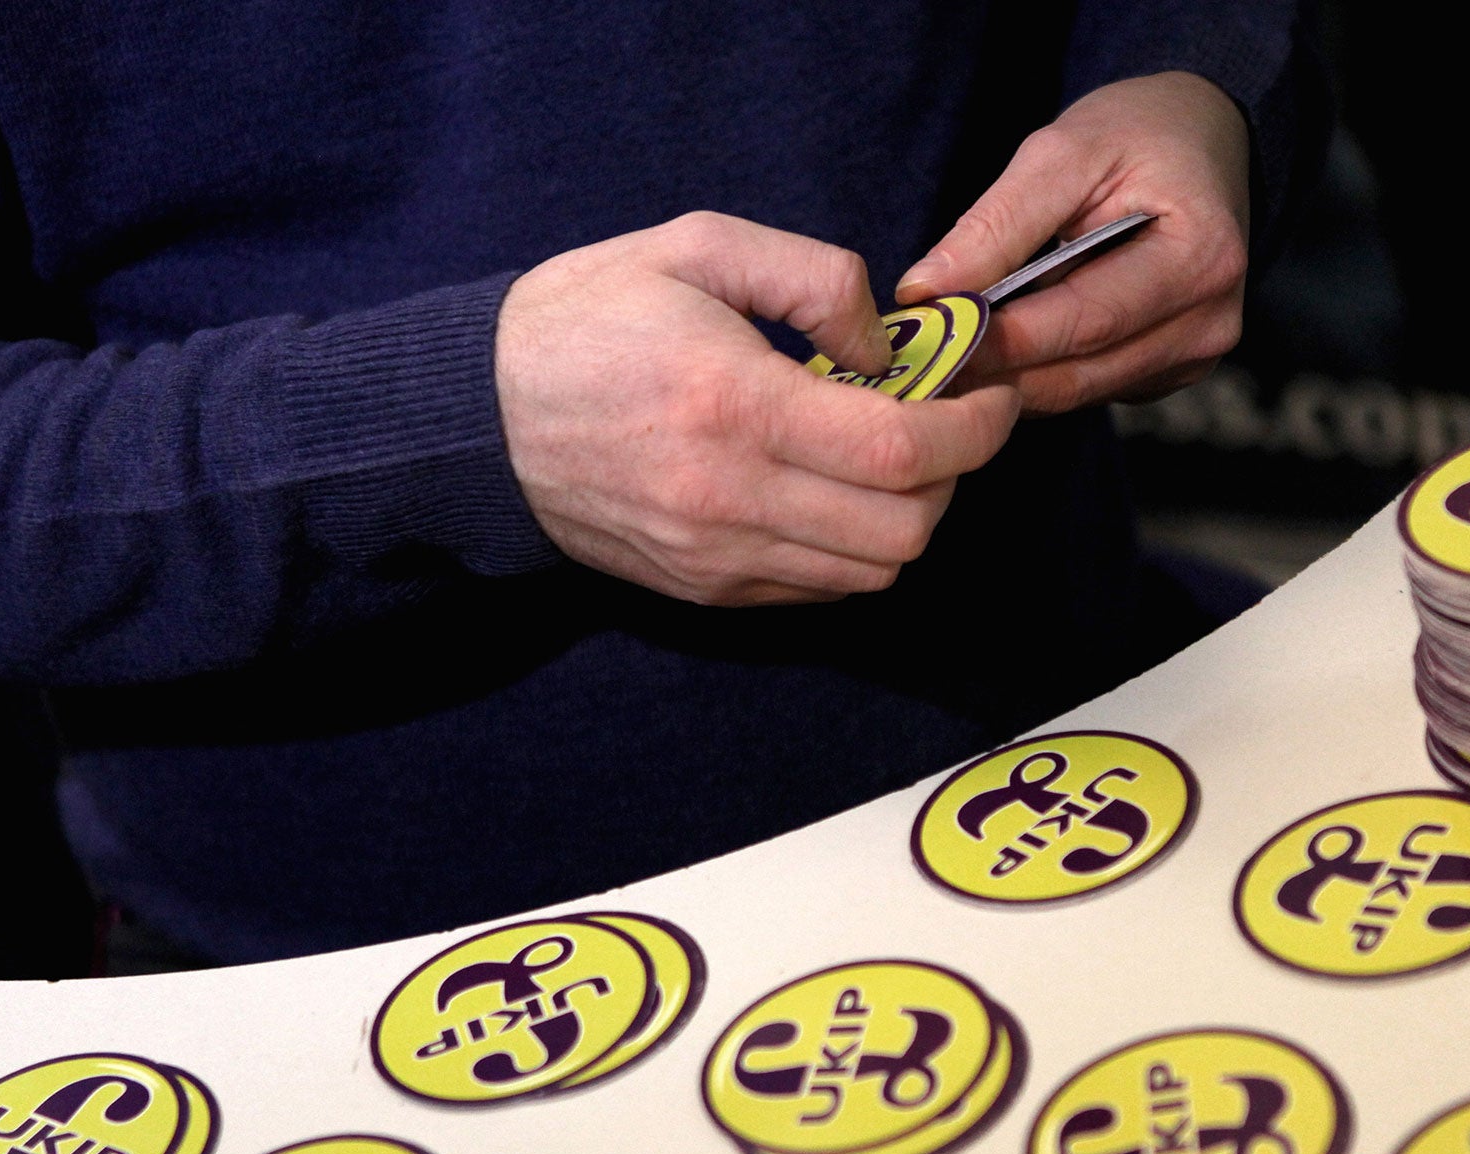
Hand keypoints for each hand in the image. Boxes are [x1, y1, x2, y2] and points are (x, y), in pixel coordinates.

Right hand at [495, 211, 1020, 605]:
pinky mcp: (703, 589)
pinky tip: (832, 493)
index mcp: (734, 404)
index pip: (903, 451)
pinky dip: (853, 549)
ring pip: (870, 572)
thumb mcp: (698, 246)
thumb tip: (887, 348)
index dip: (976, 431)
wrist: (478, 416)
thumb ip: (814, 278)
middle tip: (943, 426)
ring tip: (888, 461)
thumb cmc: (587, 316)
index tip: (990, 401)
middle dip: (952, 478)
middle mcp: (729, 498)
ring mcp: (715, 556)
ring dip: (907, 518)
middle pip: (904, 529)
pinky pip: (819, 591)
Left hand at [895, 71, 1249, 415]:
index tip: (930, 340)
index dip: (1002, 339)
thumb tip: (926, 292)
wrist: (1199, 141)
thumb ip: (996, 224)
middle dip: (994, 372)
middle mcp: (1207, 322)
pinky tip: (1002, 351)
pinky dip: (1038, 375)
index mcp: (1200, 259)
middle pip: (1079, 372)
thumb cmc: (1137, 135)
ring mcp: (1193, 354)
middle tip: (922, 364)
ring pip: (1077, 392)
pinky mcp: (1170, 371)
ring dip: (1008, 382)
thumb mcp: (1063, 152)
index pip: (1084, 320)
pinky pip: (1089, 388)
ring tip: (946, 359)